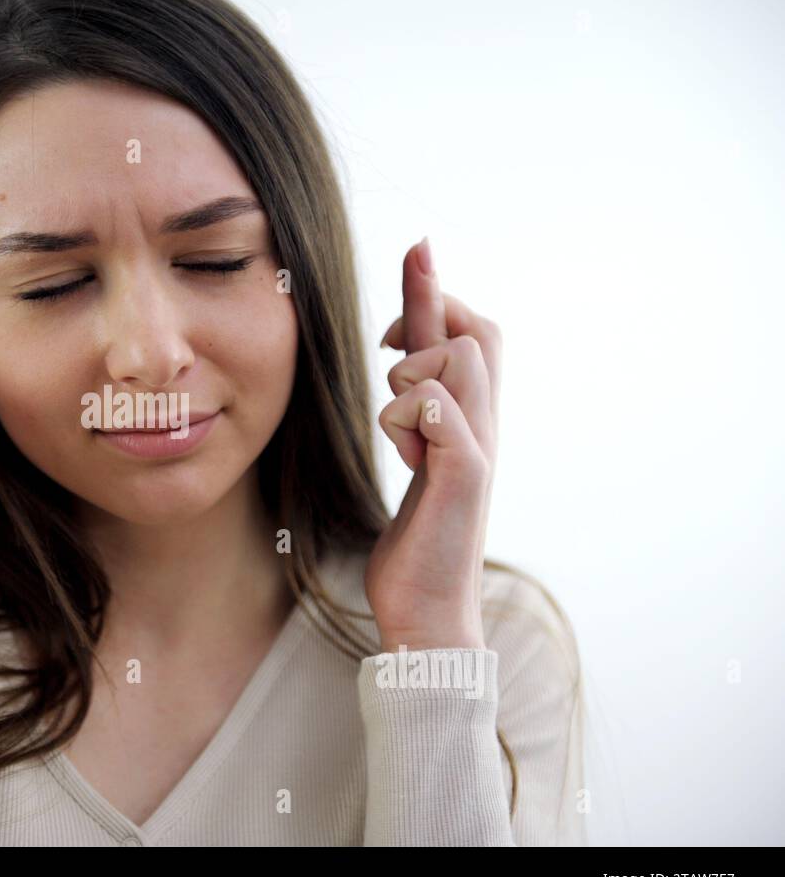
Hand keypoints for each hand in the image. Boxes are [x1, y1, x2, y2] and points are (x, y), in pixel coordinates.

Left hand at [364, 238, 501, 652]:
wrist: (428, 611)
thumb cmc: (418, 542)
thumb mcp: (417, 461)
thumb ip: (418, 412)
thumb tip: (410, 368)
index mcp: (472, 423)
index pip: (474, 333)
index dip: (437, 291)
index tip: (411, 265)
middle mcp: (485, 427)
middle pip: (480, 332)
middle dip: (429, 317)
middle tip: (391, 351)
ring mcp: (480, 449)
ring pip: (457, 358)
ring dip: (409, 380)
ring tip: (402, 435)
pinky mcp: (466, 477)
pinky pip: (441, 411)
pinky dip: (410, 418)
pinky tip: (408, 457)